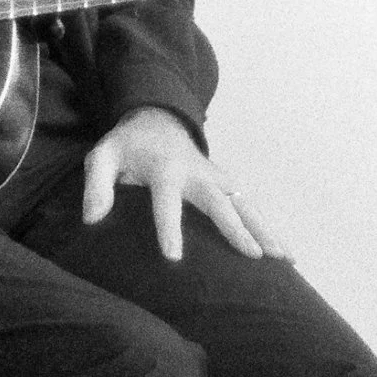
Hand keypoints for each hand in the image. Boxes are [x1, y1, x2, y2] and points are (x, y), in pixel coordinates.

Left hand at [81, 107, 291, 262]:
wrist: (157, 118)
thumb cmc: (127, 145)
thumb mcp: (102, 157)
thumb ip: (95, 186)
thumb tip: (92, 220)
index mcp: (164, 169)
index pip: (167, 201)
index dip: (169, 228)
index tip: (175, 257)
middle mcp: (196, 173)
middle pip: (219, 202)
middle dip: (236, 228)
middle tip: (253, 255)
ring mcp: (216, 177)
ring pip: (245, 204)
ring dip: (265, 229)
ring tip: (285, 258)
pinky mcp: (225, 183)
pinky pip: (250, 207)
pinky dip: (268, 228)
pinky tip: (285, 253)